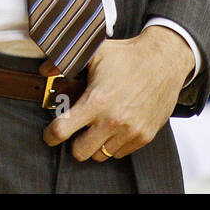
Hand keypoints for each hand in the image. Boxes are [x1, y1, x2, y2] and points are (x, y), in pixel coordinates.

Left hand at [41, 27, 195, 162]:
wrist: (165, 60)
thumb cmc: (128, 56)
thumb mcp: (96, 53)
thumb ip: (66, 62)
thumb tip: (44, 69)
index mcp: (97, 101)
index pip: (62, 131)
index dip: (51, 135)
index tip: (51, 133)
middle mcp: (113, 120)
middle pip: (79, 152)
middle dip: (75, 141)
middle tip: (78, 128)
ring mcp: (130, 131)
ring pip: (100, 155)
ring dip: (96, 143)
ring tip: (99, 126)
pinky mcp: (144, 136)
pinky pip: (120, 153)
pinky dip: (115, 143)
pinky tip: (116, 126)